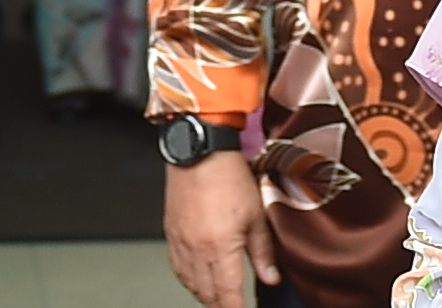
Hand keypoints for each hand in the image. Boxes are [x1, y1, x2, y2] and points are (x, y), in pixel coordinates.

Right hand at [162, 150, 275, 307]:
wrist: (199, 150)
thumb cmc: (227, 175)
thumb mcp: (256, 214)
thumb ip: (263, 251)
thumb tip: (271, 277)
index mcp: (219, 247)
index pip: (228, 294)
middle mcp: (196, 249)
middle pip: (207, 293)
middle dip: (221, 306)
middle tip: (234, 307)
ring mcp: (180, 242)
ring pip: (190, 283)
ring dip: (204, 296)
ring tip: (217, 300)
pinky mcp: (171, 232)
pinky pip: (177, 267)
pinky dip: (188, 280)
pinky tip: (196, 279)